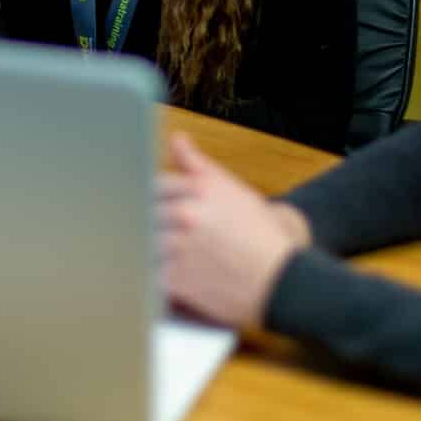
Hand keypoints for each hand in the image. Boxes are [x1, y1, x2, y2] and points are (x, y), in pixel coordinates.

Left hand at [159, 132, 310, 328]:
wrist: (281, 280)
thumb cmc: (259, 234)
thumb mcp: (232, 189)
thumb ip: (197, 164)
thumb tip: (176, 139)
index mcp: (199, 190)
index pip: (154, 185)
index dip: (149, 196)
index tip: (145, 203)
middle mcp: (187, 216)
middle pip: (144, 213)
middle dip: (142, 220)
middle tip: (139, 228)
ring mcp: (180, 249)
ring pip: (142, 242)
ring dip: (140, 246)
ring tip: (144, 251)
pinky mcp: (177, 281)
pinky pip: (147, 273)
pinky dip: (147, 274)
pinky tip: (153, 274)